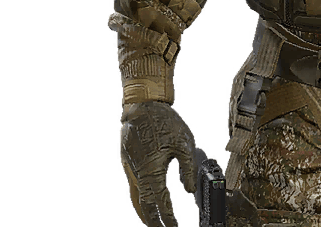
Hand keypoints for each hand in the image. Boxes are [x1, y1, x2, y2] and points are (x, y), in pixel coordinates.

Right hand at [119, 101, 198, 225]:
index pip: (160, 203)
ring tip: (156, 223)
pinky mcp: (130, 163)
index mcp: (151, 170)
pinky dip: (142, 199)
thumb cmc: (163, 121)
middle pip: (146, 206)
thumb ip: (187, 167)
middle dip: (156, 221)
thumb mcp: (183, 142)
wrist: (142, 105)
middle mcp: (138, 173)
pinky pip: (135, 187)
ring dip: (148, 212)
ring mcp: (131, 169)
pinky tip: (147, 203)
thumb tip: (190, 190)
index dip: (167, 219)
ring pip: (138, 198)